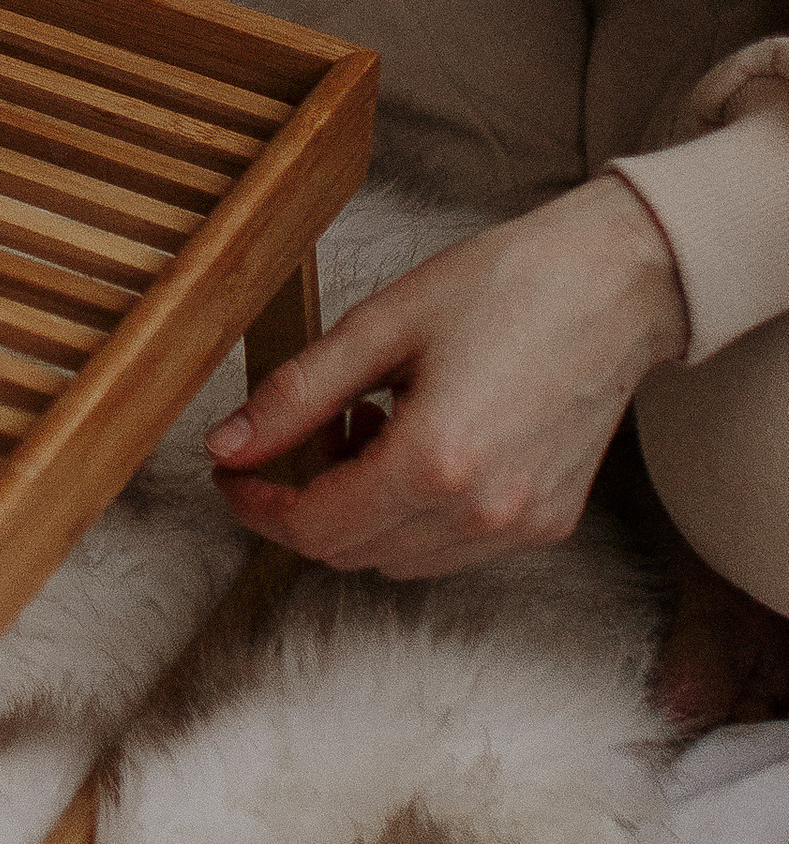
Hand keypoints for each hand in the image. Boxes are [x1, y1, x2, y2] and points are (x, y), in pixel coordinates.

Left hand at [206, 175, 688, 574]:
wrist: (614, 284)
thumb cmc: (506, 286)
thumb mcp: (381, 325)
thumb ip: (297, 393)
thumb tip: (228, 445)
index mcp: (436, 461)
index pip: (316, 527)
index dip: (258, 505)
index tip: (230, 472)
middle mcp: (483, 511)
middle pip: (352, 552)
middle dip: (304, 503)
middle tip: (301, 431)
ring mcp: (521, 526)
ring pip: (398, 559)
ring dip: (358, 511)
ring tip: (365, 424)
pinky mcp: (547, 523)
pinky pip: (450, 546)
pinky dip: (411, 513)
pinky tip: (414, 443)